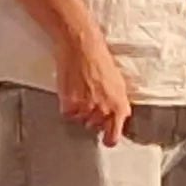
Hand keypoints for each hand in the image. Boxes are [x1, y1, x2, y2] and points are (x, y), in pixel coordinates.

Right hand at [56, 28, 132, 146]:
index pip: (113, 137)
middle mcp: (104, 111)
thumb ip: (119, 104)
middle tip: (89, 99)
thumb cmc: (100, 60)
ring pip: (80, 121)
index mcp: (119, 107)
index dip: (108, 138)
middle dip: (92, 117)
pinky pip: (67, 115)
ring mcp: (86, 109)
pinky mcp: (70, 105)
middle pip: (94, 128)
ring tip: (80, 92)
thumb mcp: (118, 84)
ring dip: (79, 111)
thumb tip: (118, 117)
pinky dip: (67, 106)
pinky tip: (71, 92)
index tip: (105, 138)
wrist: (82, 47)